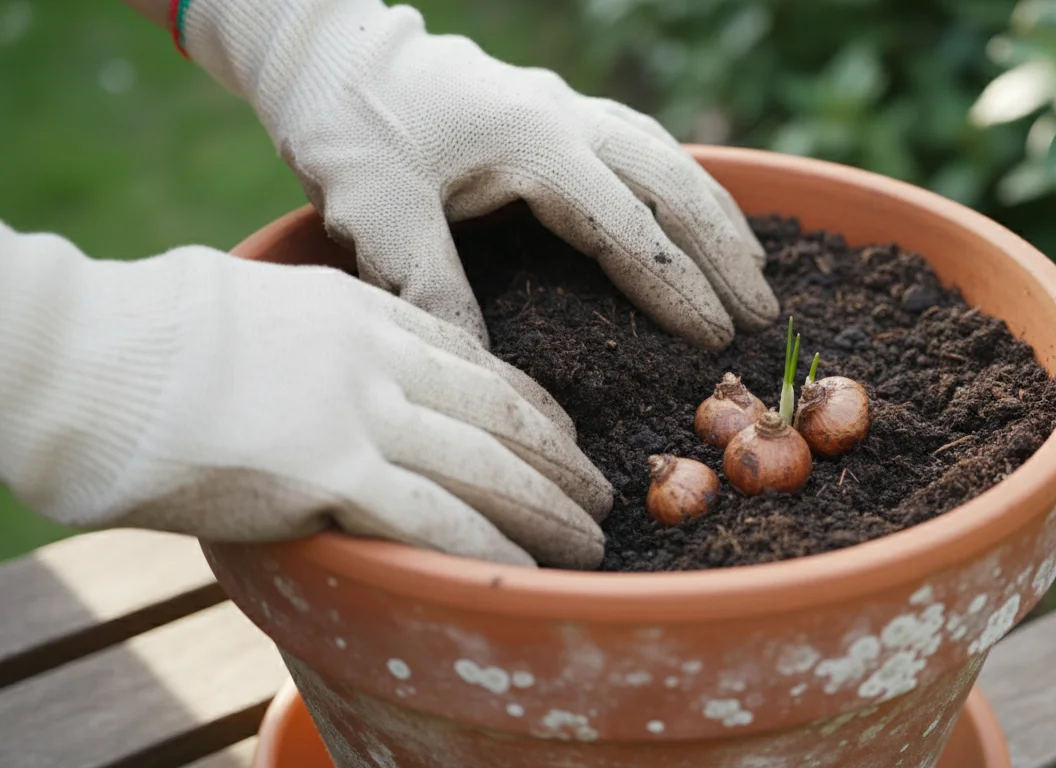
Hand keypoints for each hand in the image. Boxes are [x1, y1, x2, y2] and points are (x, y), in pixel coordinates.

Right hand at [0, 224, 611, 567]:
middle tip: (599, 494)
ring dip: (547, 509)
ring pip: (488, 464)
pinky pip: (437, 515)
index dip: (533, 405)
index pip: (478, 360)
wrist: (89, 358)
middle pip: (502, 412)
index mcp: (363, 311)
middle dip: (560, 460)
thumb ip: (319, 342)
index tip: (565, 435)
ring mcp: (361, 409)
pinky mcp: (331, 468)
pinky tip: (524, 569)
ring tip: (587, 540)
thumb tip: (333, 376)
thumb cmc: (148, 341)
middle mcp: (379, 355)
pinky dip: (489, 546)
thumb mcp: (259, 312)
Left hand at [180, 0, 778, 349]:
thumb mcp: (379, 215)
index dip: (677, 285)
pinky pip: (646, 142)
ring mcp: (569, 105)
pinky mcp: (558, 107)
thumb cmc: (352, 131)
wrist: (331, 56)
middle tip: (765, 315)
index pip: (627, 226)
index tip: (716, 337)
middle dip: (724, 253)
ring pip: (671, 158)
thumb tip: (488, 373)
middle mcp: (568, 118)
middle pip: (673, 186)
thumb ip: (433, 287)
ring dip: (717, 216)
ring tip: (755, 269)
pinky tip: (698, 211)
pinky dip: (686, 182)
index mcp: (535, 144)